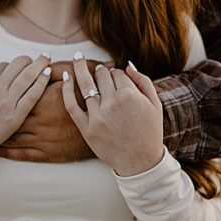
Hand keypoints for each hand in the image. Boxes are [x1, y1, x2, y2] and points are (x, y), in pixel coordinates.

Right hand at [0, 45, 50, 149]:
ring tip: (48, 59)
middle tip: (43, 57)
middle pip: (20, 66)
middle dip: (32, 60)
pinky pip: (33, 95)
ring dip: (41, 65)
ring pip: (29, 77)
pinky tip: (48, 75)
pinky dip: (42, 83)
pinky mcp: (15, 116)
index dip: (12, 66)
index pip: (5, 64)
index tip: (18, 68)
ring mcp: (7, 102)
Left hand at [0, 59, 107, 161]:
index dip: (0, 96)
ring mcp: (43, 138)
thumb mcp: (78, 80)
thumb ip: (57, 71)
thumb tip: (43, 61)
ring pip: (12, 136)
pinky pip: (22, 154)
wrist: (110, 128)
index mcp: (44, 100)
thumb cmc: (94, 101)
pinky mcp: (48, 154)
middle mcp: (40, 120)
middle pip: (9, 117)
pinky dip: (6, 152)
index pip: (15, 97)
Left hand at [61, 53, 163, 175]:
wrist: (141, 161)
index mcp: (130, 95)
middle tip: (100, 71)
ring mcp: (98, 115)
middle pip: (101, 76)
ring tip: (76, 59)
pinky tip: (65, 77)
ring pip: (85, 84)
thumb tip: (127, 65)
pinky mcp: (87, 128)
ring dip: (80, 69)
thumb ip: (143, 81)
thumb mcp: (155, 104)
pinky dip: (67, 89)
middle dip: (101, 72)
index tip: (118, 78)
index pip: (118, 73)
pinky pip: (72, 104)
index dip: (118, 74)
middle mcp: (112, 103)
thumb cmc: (150, 132)